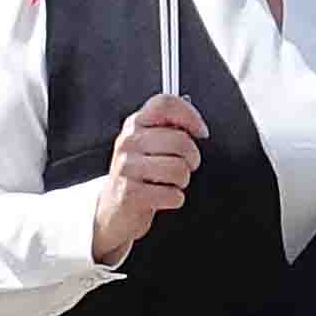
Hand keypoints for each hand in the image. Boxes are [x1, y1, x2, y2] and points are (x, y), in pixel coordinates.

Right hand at [88, 90, 202, 260]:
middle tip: (185, 165)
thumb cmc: (139, 176)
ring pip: (179, 169)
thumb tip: (196, 126)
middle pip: (180, 140)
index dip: (190, 115)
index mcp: (135, 124)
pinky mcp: (130, 193)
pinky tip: (162, 197)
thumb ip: (170, 130)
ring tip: (170, 182)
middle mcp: (128, 142)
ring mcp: (127, 167)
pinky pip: (173, 194)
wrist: (114, 211)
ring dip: (183, 180)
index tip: (200, 131)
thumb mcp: (149, 146)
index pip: (165, 104)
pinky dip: (175, 199)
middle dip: (192, 158)